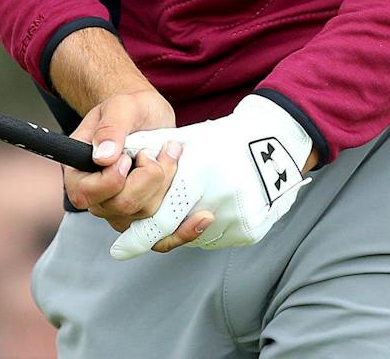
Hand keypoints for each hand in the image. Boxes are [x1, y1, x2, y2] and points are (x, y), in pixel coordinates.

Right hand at [65, 89, 215, 254]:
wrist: (148, 117)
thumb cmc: (129, 110)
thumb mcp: (120, 107)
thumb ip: (110, 129)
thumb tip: (103, 157)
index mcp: (78, 174)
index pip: (87, 194)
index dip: (112, 179)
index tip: (128, 156)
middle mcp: (97, 199)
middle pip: (123, 206)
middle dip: (150, 177)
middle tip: (157, 151)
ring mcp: (122, 213)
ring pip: (148, 216)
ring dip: (168, 185)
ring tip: (172, 156)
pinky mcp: (147, 219)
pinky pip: (162, 239)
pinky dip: (184, 230)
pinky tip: (202, 217)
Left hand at [109, 95, 312, 258]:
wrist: (274, 141)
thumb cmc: (221, 139)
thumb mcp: (183, 141)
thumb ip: (150, 158)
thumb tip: (116, 172)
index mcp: (198, 178)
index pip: (159, 221)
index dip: (136, 239)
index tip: (118, 251)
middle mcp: (218, 204)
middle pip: (174, 233)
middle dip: (151, 235)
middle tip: (127, 246)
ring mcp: (236, 222)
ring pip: (193, 237)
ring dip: (180, 228)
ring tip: (184, 206)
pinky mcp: (249, 231)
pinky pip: (216, 238)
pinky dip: (202, 229)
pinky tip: (202, 211)